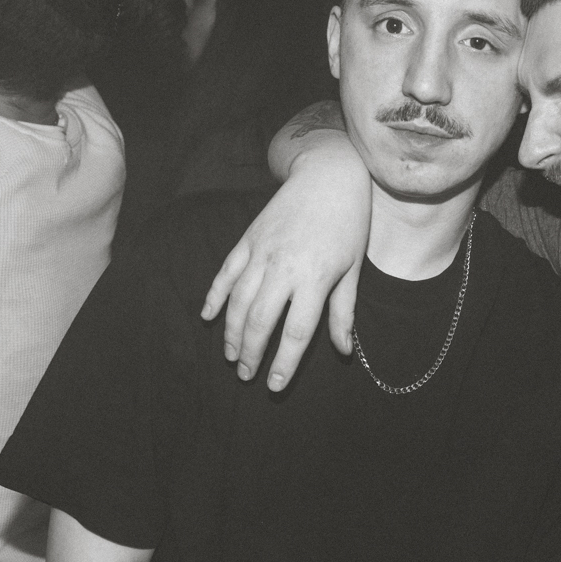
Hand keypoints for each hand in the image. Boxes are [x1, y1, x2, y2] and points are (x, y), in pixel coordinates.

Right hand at [201, 140, 371, 391]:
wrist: (328, 176)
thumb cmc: (347, 225)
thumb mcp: (353, 270)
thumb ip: (343, 313)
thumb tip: (343, 351)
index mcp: (314, 278)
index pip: (295, 332)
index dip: (283, 363)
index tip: (275, 385)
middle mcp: (283, 268)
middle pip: (259, 322)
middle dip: (250, 353)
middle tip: (246, 375)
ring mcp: (261, 252)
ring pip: (237, 301)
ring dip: (230, 333)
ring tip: (230, 356)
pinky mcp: (247, 239)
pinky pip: (225, 274)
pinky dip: (214, 297)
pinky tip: (208, 318)